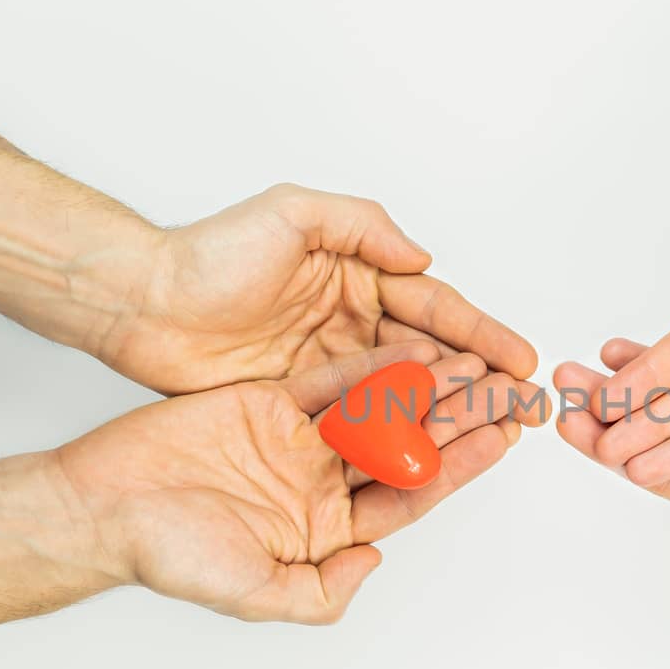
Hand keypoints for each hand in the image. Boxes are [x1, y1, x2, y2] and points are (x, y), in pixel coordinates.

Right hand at [57, 341, 534, 622]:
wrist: (101, 504)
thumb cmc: (169, 554)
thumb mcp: (255, 591)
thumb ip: (320, 589)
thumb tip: (375, 563)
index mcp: (327, 530)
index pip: (410, 495)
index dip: (458, 467)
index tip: (501, 440)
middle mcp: (322, 485)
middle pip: (406, 447)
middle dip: (457, 422)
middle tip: (505, 395)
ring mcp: (299, 443)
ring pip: (378, 409)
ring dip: (426, 388)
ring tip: (475, 364)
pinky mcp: (271, 404)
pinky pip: (331, 381)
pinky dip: (372, 367)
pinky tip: (415, 350)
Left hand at [101, 184, 538, 394]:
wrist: (142, 305)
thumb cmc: (208, 255)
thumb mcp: (291, 214)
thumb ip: (361, 226)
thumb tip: (421, 258)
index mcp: (359, 276)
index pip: (434, 309)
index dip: (481, 333)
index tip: (521, 360)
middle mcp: (354, 323)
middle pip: (434, 356)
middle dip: (485, 380)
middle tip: (528, 407)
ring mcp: (332, 366)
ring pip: (408, 394)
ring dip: (454, 414)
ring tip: (499, 436)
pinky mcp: (305, 405)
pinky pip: (365, 422)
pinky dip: (402, 436)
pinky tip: (435, 454)